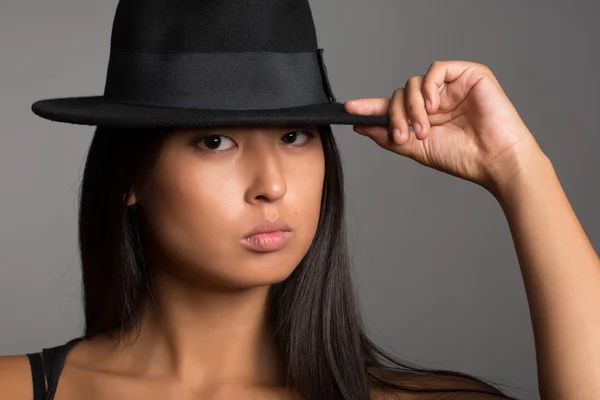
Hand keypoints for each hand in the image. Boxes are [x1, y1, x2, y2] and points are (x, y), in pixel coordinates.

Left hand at [344, 60, 546, 193]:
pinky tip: (435, 106)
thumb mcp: (417, 149)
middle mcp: (436, 100)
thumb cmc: (463, 157)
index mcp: (425, 117)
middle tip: (402, 135)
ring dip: (412, 107)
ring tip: (424, 128)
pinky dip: (429, 87)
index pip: (393, 106)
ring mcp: (451, 87)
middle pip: (400, 94)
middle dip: (395, 115)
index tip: (348, 110)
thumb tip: (361, 127)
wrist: (495, 160)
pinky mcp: (468, 74)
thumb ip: (389, 137)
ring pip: (414, 83)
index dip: (370, 106)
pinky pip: (436, 69)